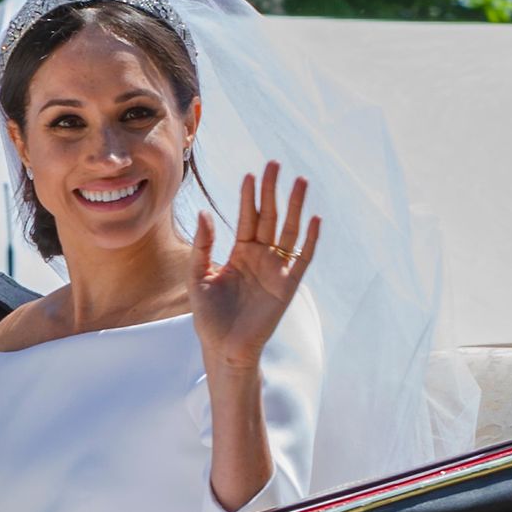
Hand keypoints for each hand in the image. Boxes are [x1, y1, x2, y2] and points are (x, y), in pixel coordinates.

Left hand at [188, 161, 320, 369]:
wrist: (224, 347)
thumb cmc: (209, 316)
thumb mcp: (198, 277)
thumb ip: (203, 246)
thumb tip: (204, 213)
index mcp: (240, 252)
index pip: (247, 217)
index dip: (249, 196)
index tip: (251, 174)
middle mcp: (260, 256)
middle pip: (269, 216)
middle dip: (272, 191)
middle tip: (275, 164)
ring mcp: (276, 269)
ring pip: (288, 231)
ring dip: (294, 206)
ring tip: (299, 181)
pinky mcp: (287, 285)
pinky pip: (302, 258)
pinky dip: (309, 239)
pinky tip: (313, 218)